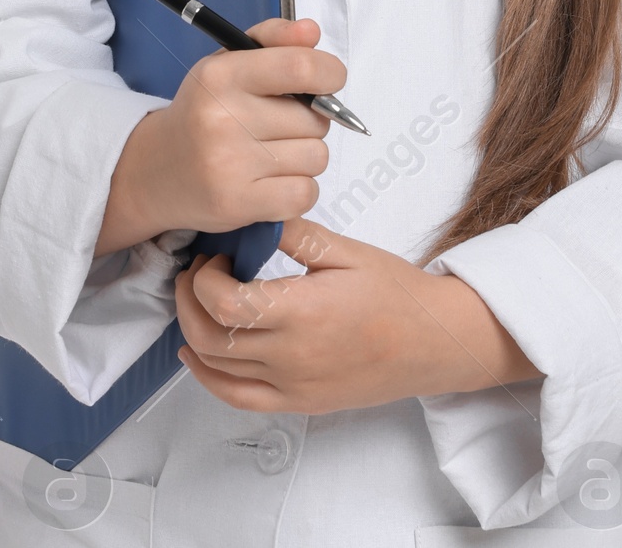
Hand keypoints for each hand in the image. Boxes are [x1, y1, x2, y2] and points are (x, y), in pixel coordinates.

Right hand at [128, 17, 344, 239]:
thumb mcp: (228, 63)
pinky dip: (299, 190)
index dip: (329, 73)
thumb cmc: (204, 110)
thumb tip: (312, 31)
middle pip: (315, 120)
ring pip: (316, 157)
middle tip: (279, 126)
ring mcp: (229, 165)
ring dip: (304, 157)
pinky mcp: (237, 205)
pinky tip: (272, 181)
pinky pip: (306, 194)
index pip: (300, 67)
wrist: (156, 170)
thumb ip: (273, 39)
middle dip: (310, 122)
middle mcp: (222, 118)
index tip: (329, 80)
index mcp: (222, 75)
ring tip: (272, 154)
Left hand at [173, 216, 529, 413]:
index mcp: (304, 312)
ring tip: (199, 299)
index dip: (205, 277)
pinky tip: (198, 354)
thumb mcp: (346, 250)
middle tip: (196, 271)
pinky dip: (208, 377)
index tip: (216, 255)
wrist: (433, 341)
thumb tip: (252, 218)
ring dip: (193, 330)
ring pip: (216, 368)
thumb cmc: (395, 293)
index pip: (225, 303)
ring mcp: (293, 386)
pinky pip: (237, 398)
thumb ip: (294, 234)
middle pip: (210, 337)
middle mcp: (292, 356)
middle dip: (188, 299)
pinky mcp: (297, 403)